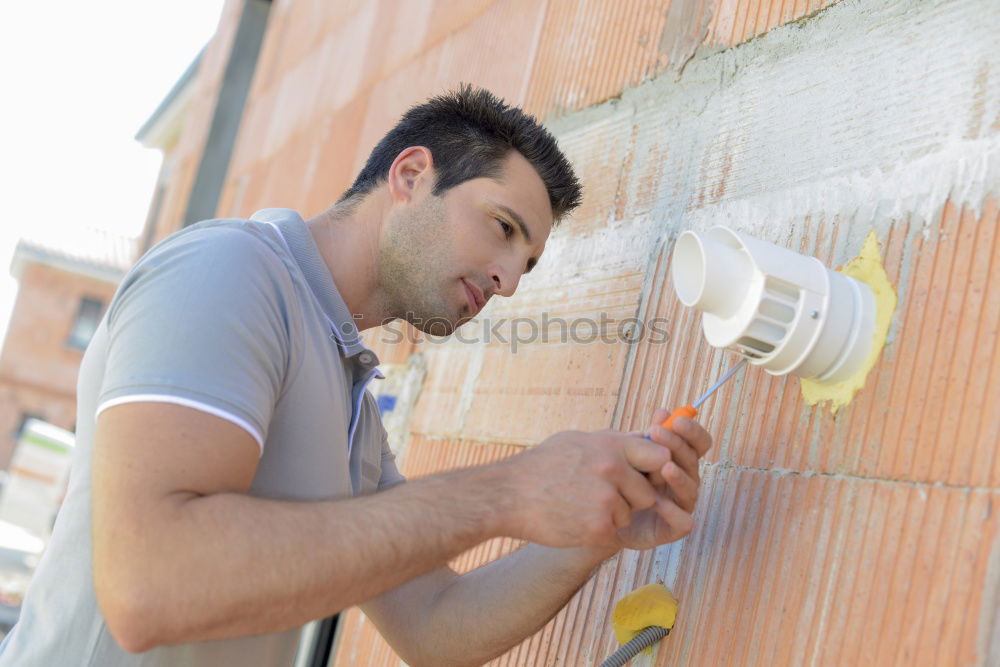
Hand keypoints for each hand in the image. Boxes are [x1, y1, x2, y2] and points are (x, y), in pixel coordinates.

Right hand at [497, 430, 675, 548]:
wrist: (508, 496)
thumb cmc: (541, 466)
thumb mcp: (576, 441)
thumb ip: (613, 442)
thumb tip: (644, 437)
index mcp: (611, 445)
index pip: (660, 455)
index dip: (654, 468)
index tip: (643, 475)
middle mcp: (613, 469)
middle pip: (648, 492)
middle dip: (632, 498)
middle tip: (601, 496)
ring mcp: (607, 499)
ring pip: (629, 514)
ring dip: (613, 515)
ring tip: (580, 506)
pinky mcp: (599, 527)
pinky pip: (614, 532)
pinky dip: (597, 531)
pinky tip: (574, 520)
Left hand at [613, 409, 713, 549]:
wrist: (604, 515)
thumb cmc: (621, 480)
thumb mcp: (630, 454)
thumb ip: (647, 436)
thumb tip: (663, 412)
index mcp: (679, 461)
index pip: (698, 444)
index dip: (693, 432)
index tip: (677, 420)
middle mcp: (685, 481)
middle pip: (692, 461)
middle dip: (676, 445)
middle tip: (656, 433)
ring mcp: (681, 505)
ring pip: (690, 489)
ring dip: (679, 477)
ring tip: (664, 468)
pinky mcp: (673, 529)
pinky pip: (682, 520)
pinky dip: (672, 511)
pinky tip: (656, 501)